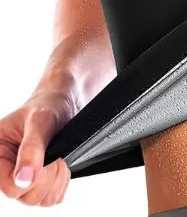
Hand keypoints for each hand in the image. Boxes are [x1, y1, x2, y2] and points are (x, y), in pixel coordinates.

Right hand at [0, 91, 72, 206]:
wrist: (63, 103)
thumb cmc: (48, 107)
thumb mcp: (40, 121)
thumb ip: (32, 149)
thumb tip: (24, 180)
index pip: (10, 188)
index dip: (33, 177)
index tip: (48, 157)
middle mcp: (5, 170)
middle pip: (28, 197)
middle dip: (48, 175)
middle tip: (55, 153)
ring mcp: (22, 179)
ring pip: (42, 199)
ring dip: (57, 177)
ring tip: (58, 156)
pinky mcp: (39, 182)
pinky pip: (54, 196)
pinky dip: (62, 180)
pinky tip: (61, 163)